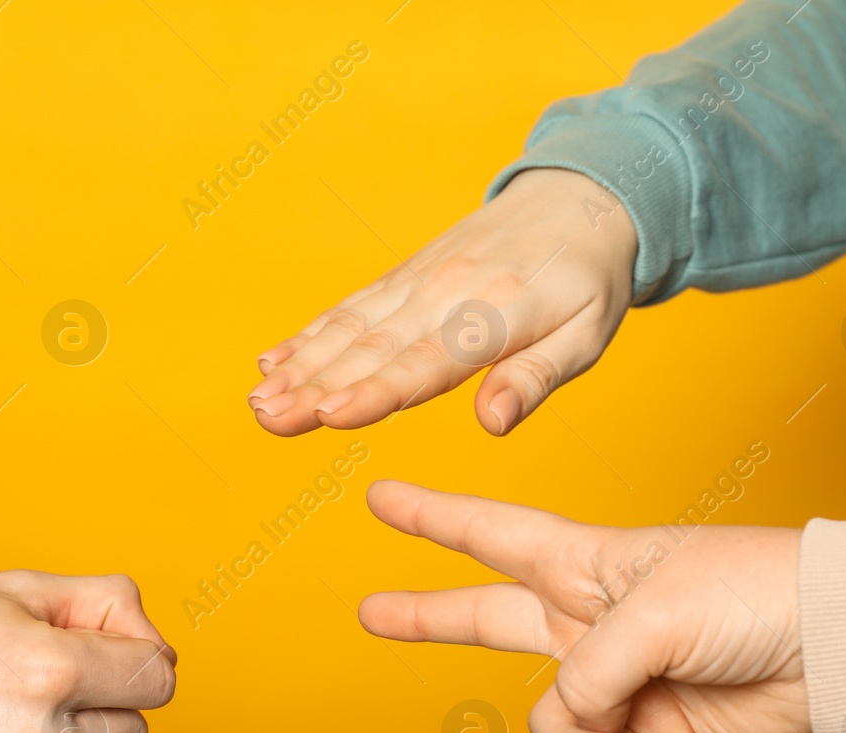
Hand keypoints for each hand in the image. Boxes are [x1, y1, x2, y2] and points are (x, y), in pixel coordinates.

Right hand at [247, 168, 636, 436]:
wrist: (579, 195)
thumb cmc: (588, 277)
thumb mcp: (587, 334)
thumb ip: (535, 379)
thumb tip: (492, 424)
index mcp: (494, 315)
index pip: (425, 364)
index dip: (376, 392)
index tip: (330, 415)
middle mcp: (444, 294)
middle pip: (371, 350)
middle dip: (314, 387)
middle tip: (267, 419)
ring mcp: (416, 283)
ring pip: (349, 330)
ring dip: (299, 367)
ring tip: (258, 402)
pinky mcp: (403, 278)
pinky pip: (349, 309)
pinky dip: (309, 336)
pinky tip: (273, 363)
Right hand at [356, 481, 808, 732]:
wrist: (839, 648)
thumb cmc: (753, 593)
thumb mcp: (650, 616)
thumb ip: (584, 673)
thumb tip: (565, 725)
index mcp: (585, 565)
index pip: (488, 534)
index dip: (431, 518)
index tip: (380, 495)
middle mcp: (591, 619)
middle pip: (484, 620)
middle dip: (426, 617)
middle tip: (369, 612)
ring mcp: (620, 677)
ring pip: (552, 722)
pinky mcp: (655, 729)